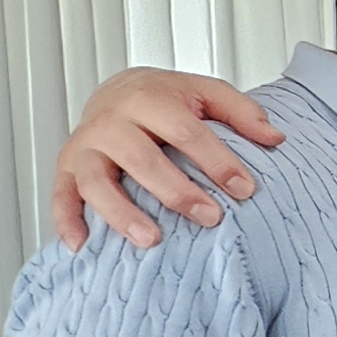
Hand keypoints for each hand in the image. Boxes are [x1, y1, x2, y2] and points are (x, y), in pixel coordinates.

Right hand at [50, 69, 283, 250]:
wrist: (117, 89)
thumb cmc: (167, 98)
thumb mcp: (207, 92)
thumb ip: (242, 112)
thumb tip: (276, 138)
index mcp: (148, 99)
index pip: (186, 132)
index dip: (216, 161)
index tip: (245, 189)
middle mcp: (111, 123)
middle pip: (142, 160)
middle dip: (177, 192)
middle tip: (211, 218)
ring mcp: (84, 146)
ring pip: (97, 182)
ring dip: (121, 214)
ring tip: (152, 240)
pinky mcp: (64, 167)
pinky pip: (60, 196)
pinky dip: (66, 221)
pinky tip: (82, 246)